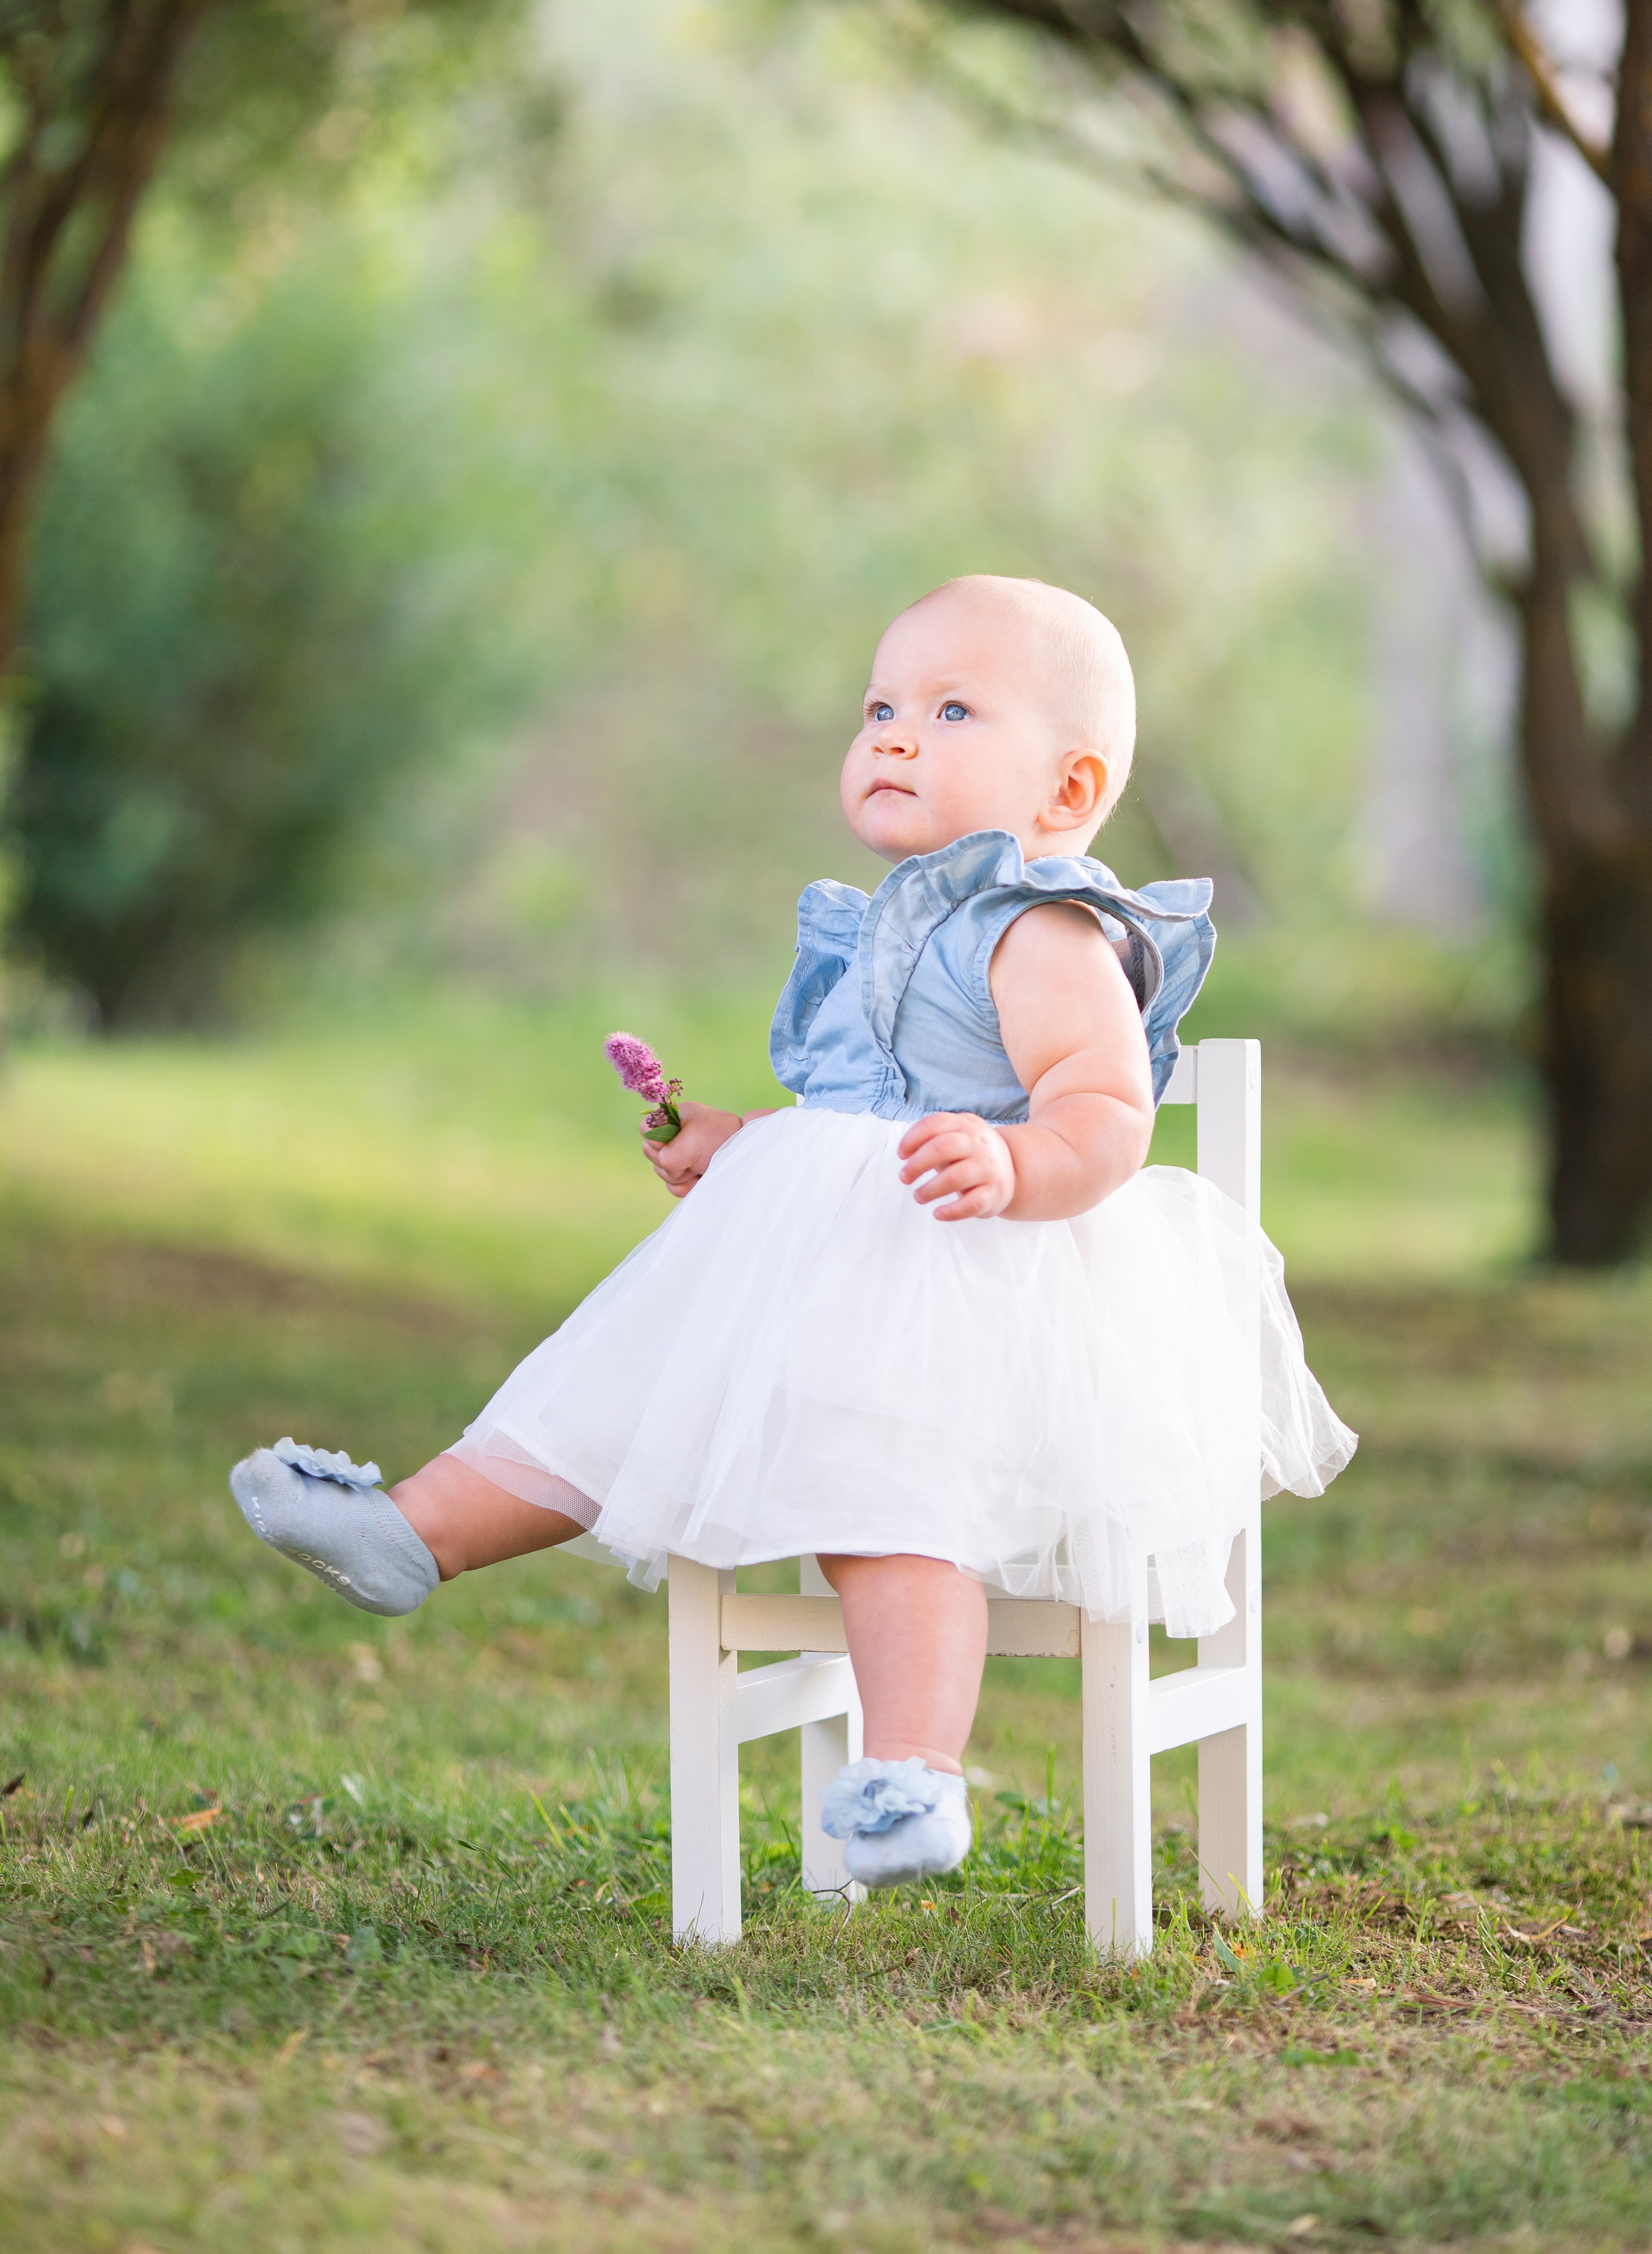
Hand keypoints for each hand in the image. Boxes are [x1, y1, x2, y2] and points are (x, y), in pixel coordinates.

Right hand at [644, 1100, 743, 1197]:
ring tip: (701, 1166)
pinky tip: (699, 1179)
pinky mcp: (684, 1174)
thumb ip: (668, 1153)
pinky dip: (685, 1187)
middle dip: (671, 1160)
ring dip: (681, 1174)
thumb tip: (663, 1163)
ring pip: (660, 1171)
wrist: (744, 1158)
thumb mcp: (692, 1142)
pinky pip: (671, 1186)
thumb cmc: (721, 1141)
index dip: (658, 1139)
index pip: (646, 1130)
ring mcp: (678, 1155)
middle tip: (694, 1156)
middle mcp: (674, 1135)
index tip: (679, 1140)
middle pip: (650, 1153)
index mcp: (674, 1118)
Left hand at [897, 1111, 1015, 1220]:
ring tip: (919, 1197)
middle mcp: (980, 1143)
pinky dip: (951, 1211)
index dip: (912, 1138)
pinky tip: (938, 1214)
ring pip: (956, 1177)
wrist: (1013, 1171)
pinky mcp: (996, 1192)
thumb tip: (906, 1154)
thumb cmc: (970, 1156)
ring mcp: (989, 1168)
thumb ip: (932, 1140)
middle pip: (944, 1147)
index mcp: (966, 1125)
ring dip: (930, 1190)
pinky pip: (972, 1204)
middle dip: (917, 1164)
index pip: (936, 1124)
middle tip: (904, 1178)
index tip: (901, 1155)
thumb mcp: (956, 1138)